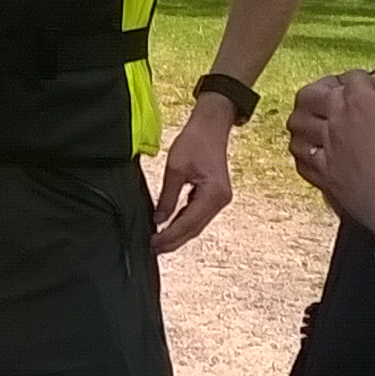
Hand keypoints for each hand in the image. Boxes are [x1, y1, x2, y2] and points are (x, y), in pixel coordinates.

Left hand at [151, 96, 236, 253]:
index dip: (169, 236)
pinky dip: (184, 222)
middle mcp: (221, 201)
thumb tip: (159, 220)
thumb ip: (167, 198)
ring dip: (178, 233)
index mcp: (213, 194)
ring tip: (158, 241)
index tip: (153, 243)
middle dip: (173, 240)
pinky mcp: (215, 196)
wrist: (211, 127)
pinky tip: (170, 227)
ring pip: (197, 224)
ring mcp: (220, 199)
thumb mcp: (175, 170)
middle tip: (153, 248)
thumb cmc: (195, 142)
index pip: (188, 223)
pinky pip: (198, 214)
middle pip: (194, 228)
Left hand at [285, 70, 374, 237]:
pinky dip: (304, 148)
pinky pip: (301, 156)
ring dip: (307, 115)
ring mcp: (325, 148)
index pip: (356, 78)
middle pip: (315, 92)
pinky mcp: (322, 174)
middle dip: (329, 87)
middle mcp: (336, 122)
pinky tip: (314, 148)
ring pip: (297, 122)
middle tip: (347, 94)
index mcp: (360, 104)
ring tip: (321, 116)